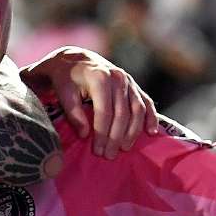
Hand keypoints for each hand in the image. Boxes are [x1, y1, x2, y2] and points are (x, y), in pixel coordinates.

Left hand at [21, 47, 158, 158]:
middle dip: (116, 137)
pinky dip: (151, 117)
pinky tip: (151, 132)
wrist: (77, 60)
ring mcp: (129, 81)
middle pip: (122, 113)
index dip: (102, 133)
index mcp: (100, 77)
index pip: (104, 111)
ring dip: (133, 132)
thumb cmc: (67, 79)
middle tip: (109, 155)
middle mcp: (118, 77)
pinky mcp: (134, 86)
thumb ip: (73, 113)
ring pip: (137, 110)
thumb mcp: (64, 93)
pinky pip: (146, 102)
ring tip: (124, 148)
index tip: (97, 150)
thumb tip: (85, 135)